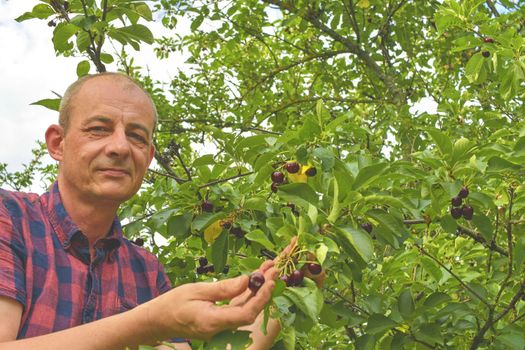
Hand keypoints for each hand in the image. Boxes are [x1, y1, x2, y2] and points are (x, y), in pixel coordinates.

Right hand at [139, 262, 277, 341]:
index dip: (261, 299)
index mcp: (212, 321)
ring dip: (258, 290)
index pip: (245, 314)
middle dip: (264, 290)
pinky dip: (247, 294)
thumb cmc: (172, 304)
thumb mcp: (196, 290)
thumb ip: (223, 288)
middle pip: (250, 311)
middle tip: (274, 268)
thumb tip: (247, 280)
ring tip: (267, 269)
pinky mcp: (220, 322)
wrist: (158, 321)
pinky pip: (238, 308)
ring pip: (245, 308)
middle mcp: (220, 328)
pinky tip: (254, 280)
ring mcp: (221, 327)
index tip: (270, 281)